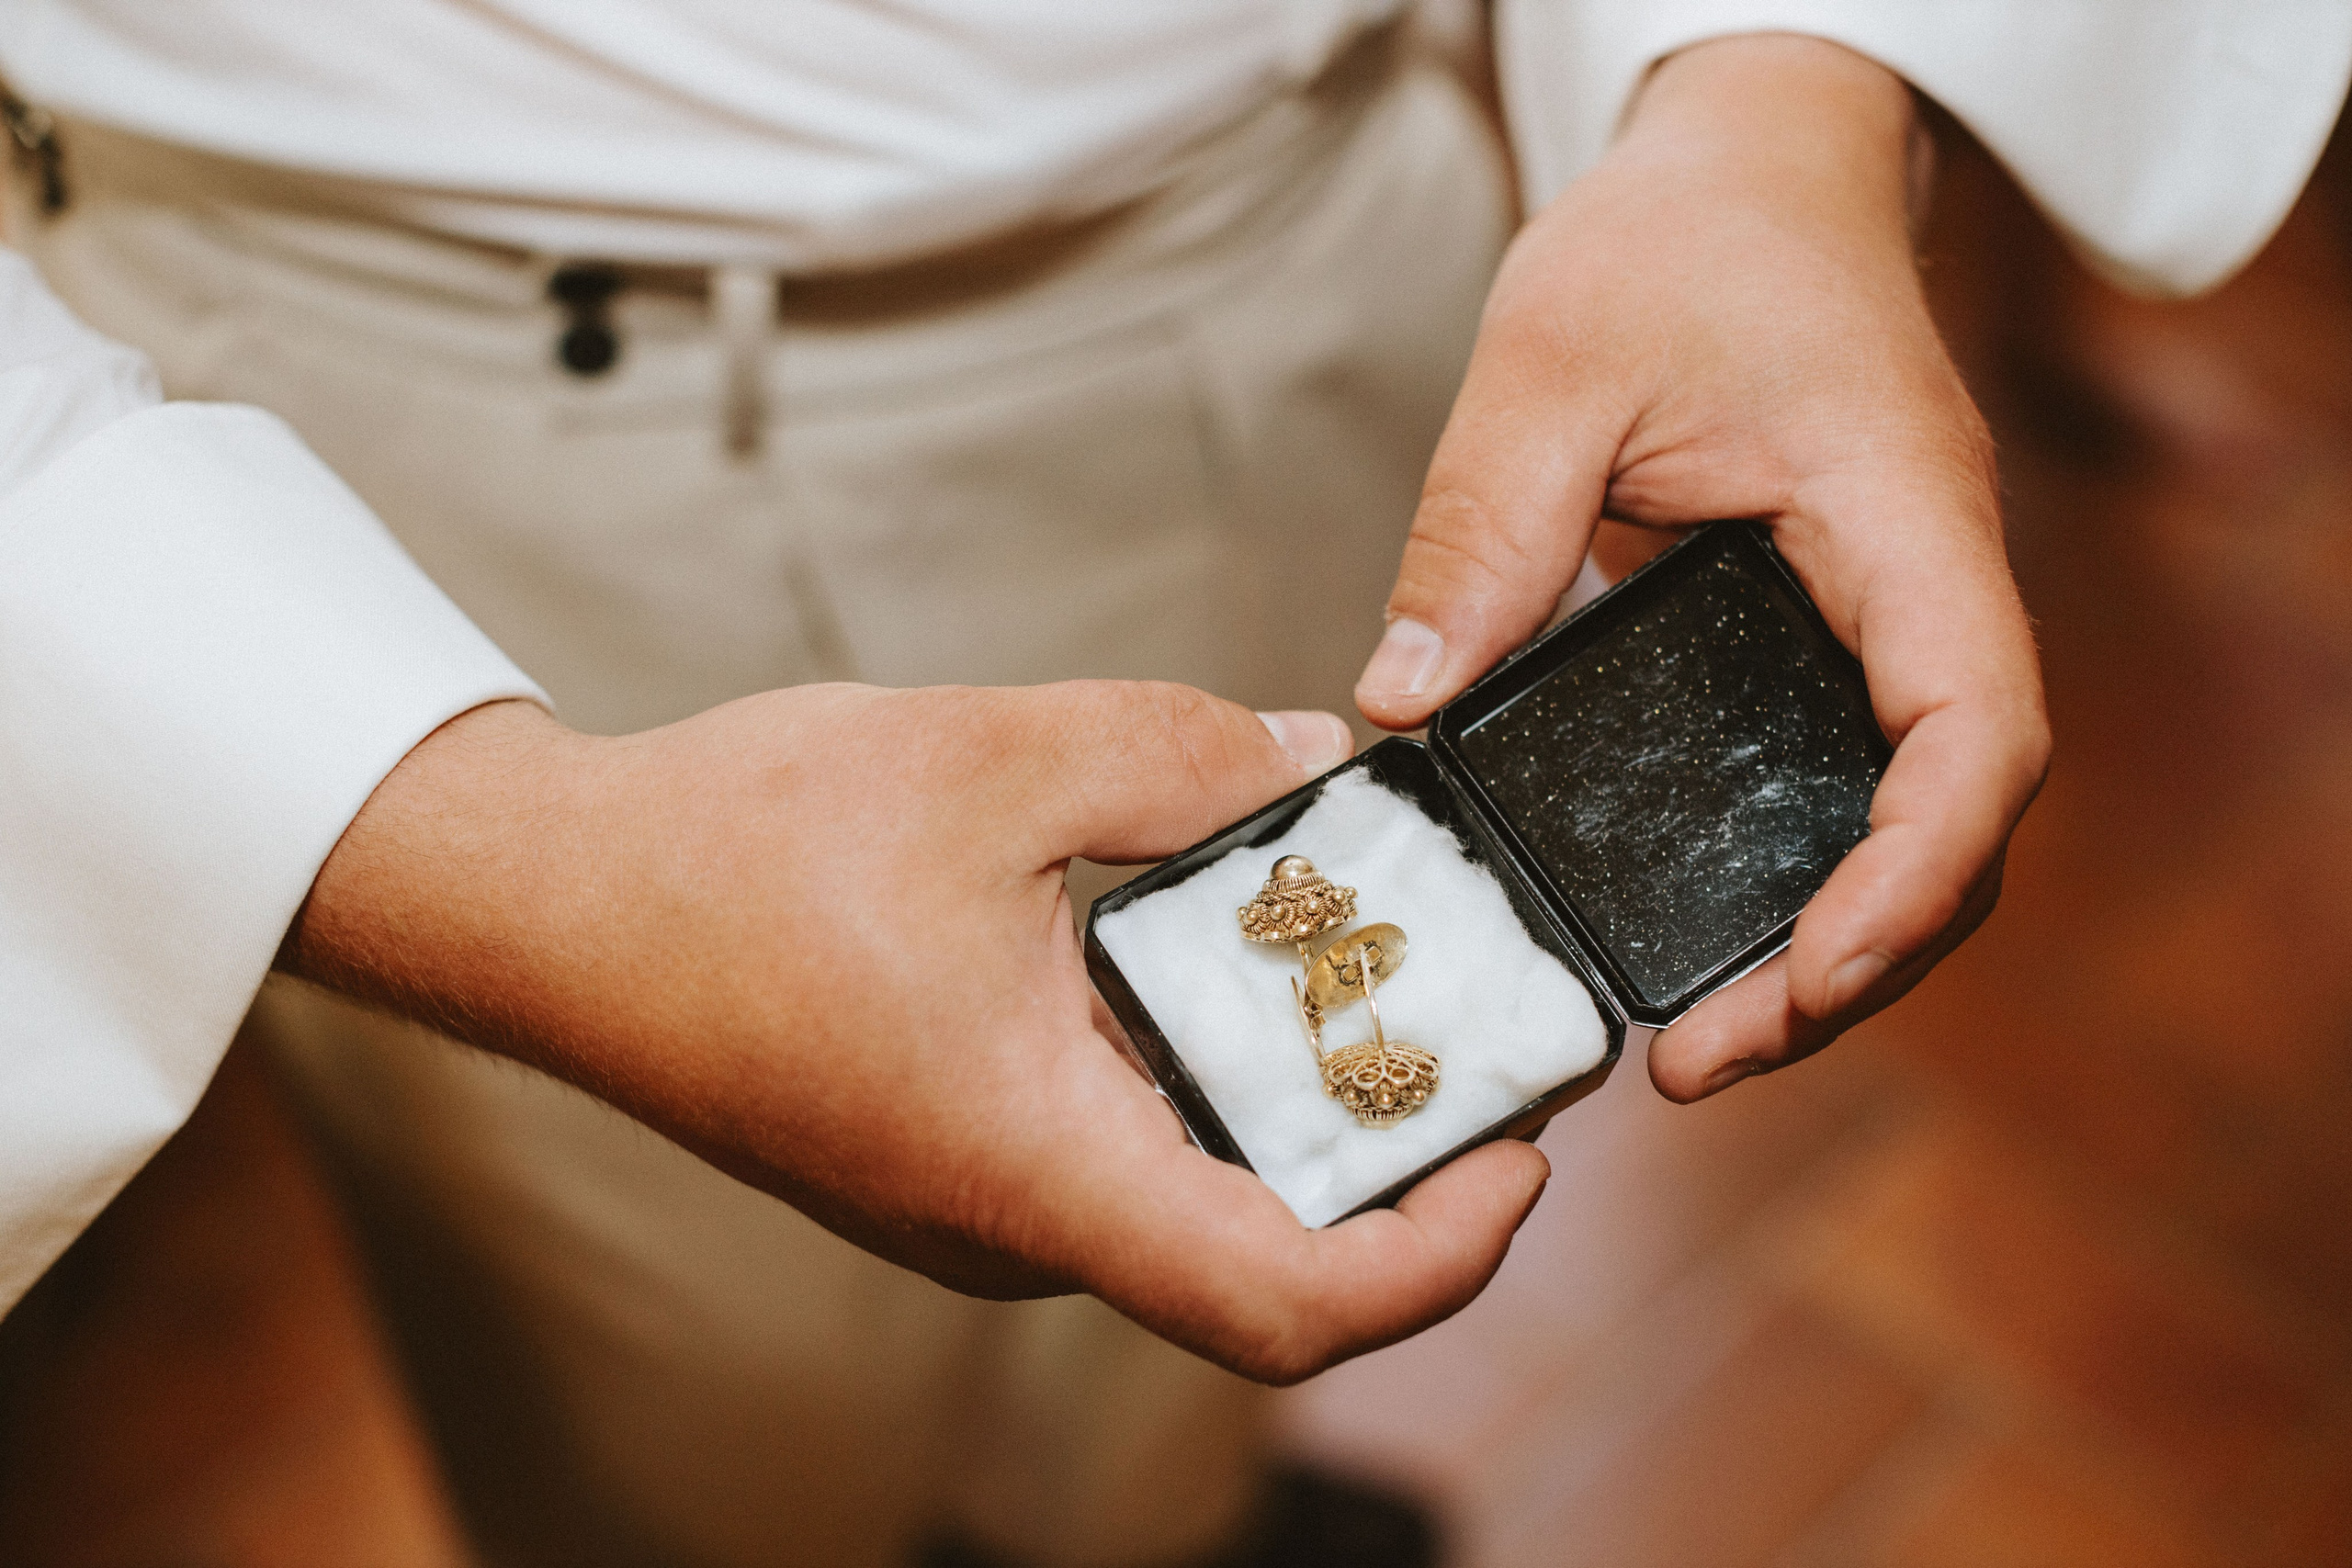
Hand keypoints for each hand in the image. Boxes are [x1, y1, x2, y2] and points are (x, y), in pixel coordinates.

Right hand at [281, 687, 1551, 1381]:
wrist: (550, 899)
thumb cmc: (734, 851)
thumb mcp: (998, 758)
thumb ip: (1186, 756)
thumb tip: (1315, 759)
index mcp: (1035, 1166)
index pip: (1289, 1302)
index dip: (1442, 1256)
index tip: (1525, 1153)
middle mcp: (1012, 1223)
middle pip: (1265, 1255)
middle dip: (1396, 1156)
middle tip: (1473, 1025)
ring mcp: (975, 1202)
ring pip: (1190, 1195)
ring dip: (1293, 1102)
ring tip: (1368, 964)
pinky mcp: (950, 1154)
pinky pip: (1116, 1149)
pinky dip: (1199, 1074)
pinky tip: (1222, 952)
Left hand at [1355, 34, 2048, 1097]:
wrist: (1747, 173)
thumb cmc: (1681, 235)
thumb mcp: (1553, 365)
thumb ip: (1482, 534)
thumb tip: (1398, 710)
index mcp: (1901, 518)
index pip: (1975, 730)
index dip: (1913, 875)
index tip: (1811, 975)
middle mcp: (1923, 587)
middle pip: (1950, 823)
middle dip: (1848, 961)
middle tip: (1702, 1058)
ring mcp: (1883, 618)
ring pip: (1902, 821)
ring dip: (1822, 943)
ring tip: (1696, 1042)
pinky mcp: (1825, 635)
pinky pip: (1837, 777)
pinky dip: (1785, 873)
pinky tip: (1684, 928)